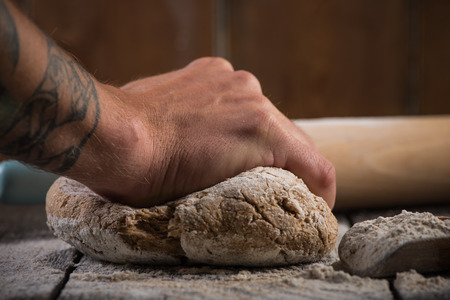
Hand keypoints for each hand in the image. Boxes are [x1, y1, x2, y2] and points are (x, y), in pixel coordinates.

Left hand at [88, 57, 335, 207]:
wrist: (114, 138)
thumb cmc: (155, 179)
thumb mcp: (215, 199)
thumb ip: (257, 188)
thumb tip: (272, 194)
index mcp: (265, 131)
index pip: (319, 167)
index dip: (322, 194)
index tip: (314, 208)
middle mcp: (256, 96)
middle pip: (294, 139)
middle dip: (290, 166)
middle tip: (276, 187)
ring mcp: (232, 79)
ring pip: (265, 116)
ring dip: (260, 138)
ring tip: (234, 158)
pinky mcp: (211, 70)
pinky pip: (237, 97)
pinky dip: (235, 115)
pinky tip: (212, 129)